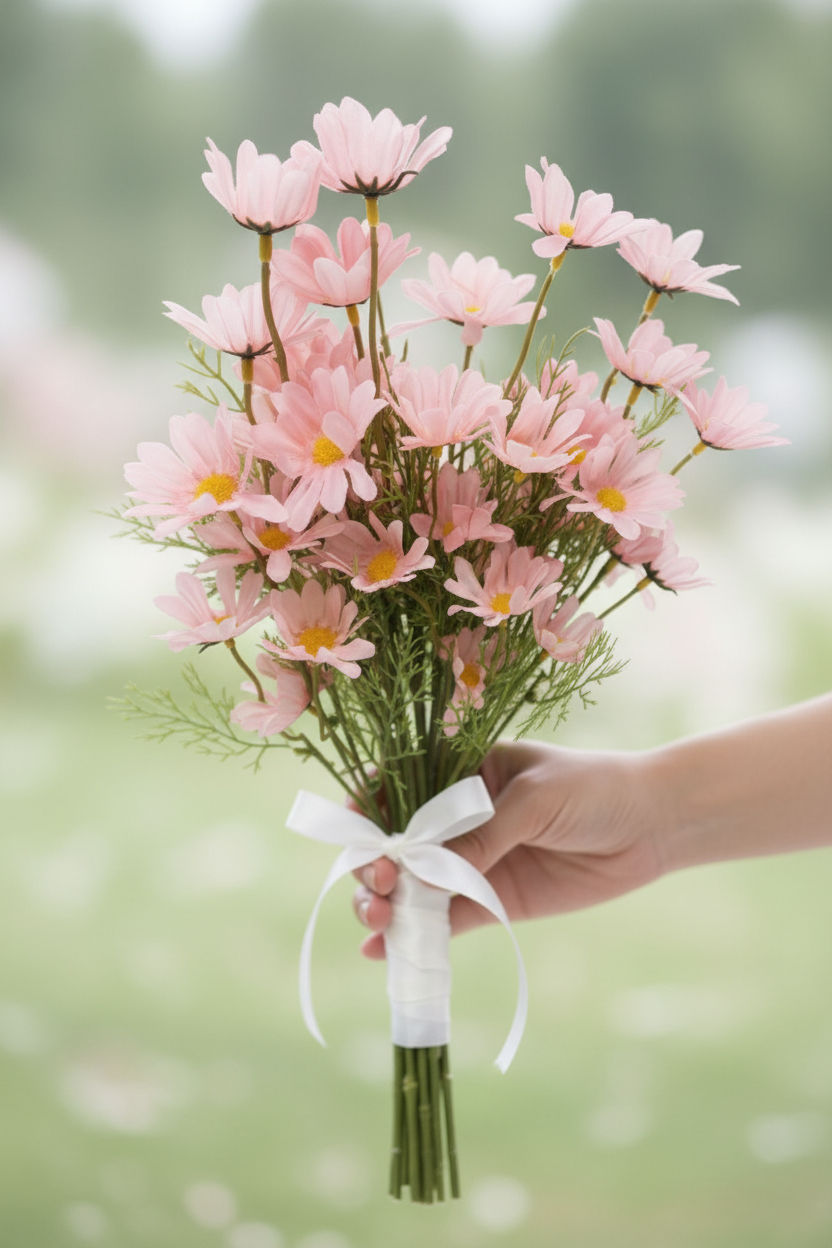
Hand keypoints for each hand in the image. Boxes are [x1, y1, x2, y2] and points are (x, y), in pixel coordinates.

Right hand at [352, 739, 664, 957]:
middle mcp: (457, 817)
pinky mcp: (492, 902)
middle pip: (395, 841)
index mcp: (461, 771)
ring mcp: (472, 862)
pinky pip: (443, 920)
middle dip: (373, 863)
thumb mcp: (535, 799)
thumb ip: (482, 834)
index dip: (367, 808)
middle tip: (378, 883)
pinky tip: (384, 951)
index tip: (354, 832)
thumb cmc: (594, 789)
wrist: (652, 826)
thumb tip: (423, 869)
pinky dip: (413, 935)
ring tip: (375, 919)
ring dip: (383, 902)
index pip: (397, 785)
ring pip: (411, 885)